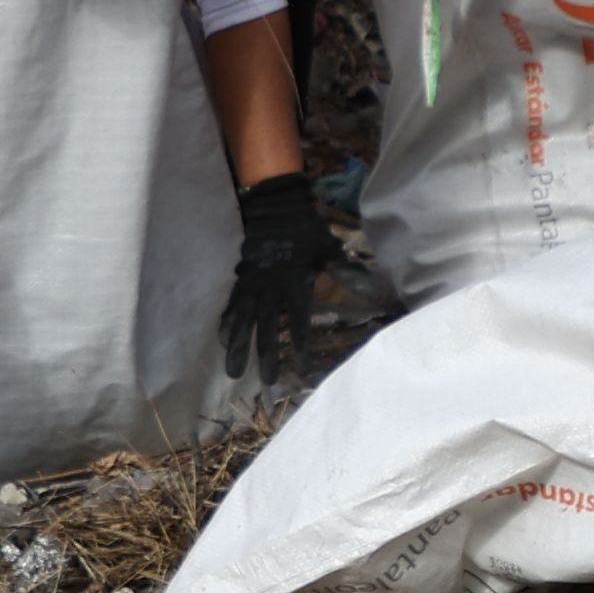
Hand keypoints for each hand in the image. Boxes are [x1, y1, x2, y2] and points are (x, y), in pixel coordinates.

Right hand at [222, 171, 330, 382]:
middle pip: (267, 328)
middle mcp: (270, 289)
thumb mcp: (329, 252)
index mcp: (293, 284)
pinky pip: (230, 306)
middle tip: (266, 381)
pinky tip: (221, 342)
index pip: (298, 323)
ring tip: (233, 373)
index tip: (302, 369)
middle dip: (267, 356)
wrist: (275, 210)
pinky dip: (226, 325)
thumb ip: (346, 274)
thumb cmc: (307, 233)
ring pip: (243, 322)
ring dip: (238, 347)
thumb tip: (372, 291)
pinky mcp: (240, 282)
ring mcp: (251, 286)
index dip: (300, 347)